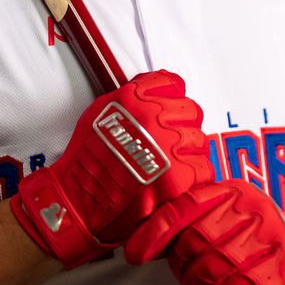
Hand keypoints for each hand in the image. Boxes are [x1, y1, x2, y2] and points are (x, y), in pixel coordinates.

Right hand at [10, 70, 212, 268]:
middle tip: (166, 141)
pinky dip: (192, 175)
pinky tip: (172, 178)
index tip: (170, 106)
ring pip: (199, 140)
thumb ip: (132, 97)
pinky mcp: (180, 177)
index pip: (173, 84)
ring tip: (166, 164)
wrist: (81, 201)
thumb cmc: (87, 161)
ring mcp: (170, 147)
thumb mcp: (101, 111)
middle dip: (180, 124)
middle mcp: (154, 118)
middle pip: (190, 111)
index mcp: (136, 99)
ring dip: (187, 150)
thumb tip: (154, 92)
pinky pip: (203, 168)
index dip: (172, 97)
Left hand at [124, 180, 284, 284]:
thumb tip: (142, 238)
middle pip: (194, 244)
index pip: (184, 206)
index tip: (134, 252)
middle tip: (190, 282)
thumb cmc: (260, 245)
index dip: (155, 231)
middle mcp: (253, 209)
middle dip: (183, 271)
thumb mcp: (230, 220)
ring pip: (212, 271)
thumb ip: (194, 222)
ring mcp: (271, 238)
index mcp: (234, 191)